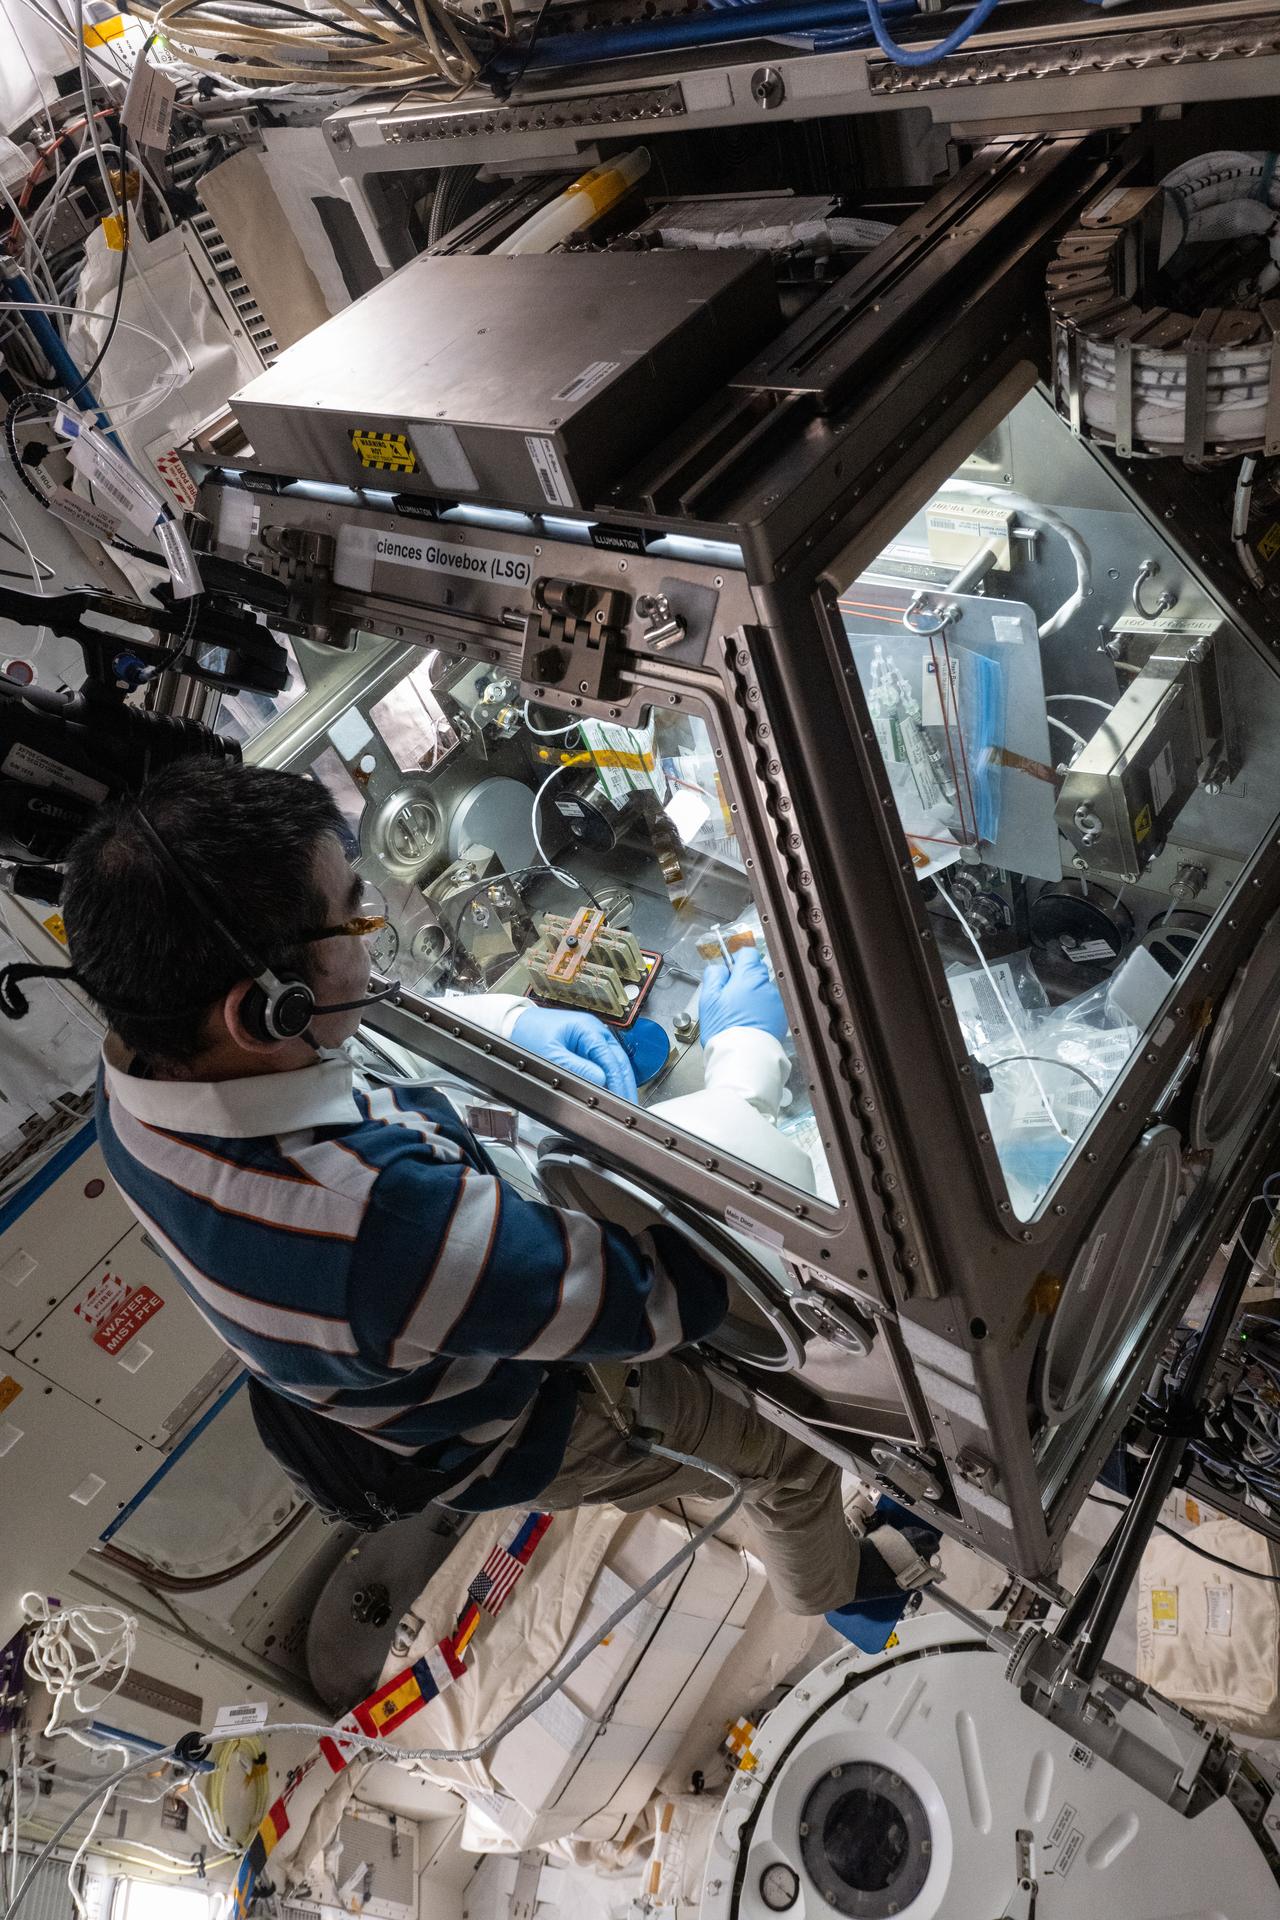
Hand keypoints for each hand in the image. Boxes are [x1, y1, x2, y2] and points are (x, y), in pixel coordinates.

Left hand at [512, 1006, 637, 1101]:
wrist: (515, 1024)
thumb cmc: (528, 1033)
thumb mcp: (550, 1054)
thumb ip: (576, 1068)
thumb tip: (600, 1080)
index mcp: (587, 1028)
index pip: (611, 1058)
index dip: (618, 1081)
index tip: (621, 1099)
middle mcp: (594, 1031)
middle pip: (618, 1060)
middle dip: (625, 1084)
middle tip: (629, 1106)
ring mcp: (591, 1038)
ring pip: (613, 1061)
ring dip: (619, 1081)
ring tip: (622, 1101)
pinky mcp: (586, 1046)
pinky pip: (603, 1062)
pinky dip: (609, 1077)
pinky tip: (610, 1090)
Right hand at [698, 947, 787, 1044]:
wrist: (743, 1056)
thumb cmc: (724, 1028)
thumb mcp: (708, 999)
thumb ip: (714, 976)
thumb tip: (720, 968)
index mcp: (749, 977)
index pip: (748, 954)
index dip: (737, 960)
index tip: (729, 973)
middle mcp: (766, 986)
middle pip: (755, 973)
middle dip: (743, 981)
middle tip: (729, 998)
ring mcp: (776, 1002)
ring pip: (762, 991)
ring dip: (752, 997)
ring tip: (739, 1016)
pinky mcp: (781, 1018)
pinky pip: (769, 1007)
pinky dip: (760, 1012)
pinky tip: (749, 1024)